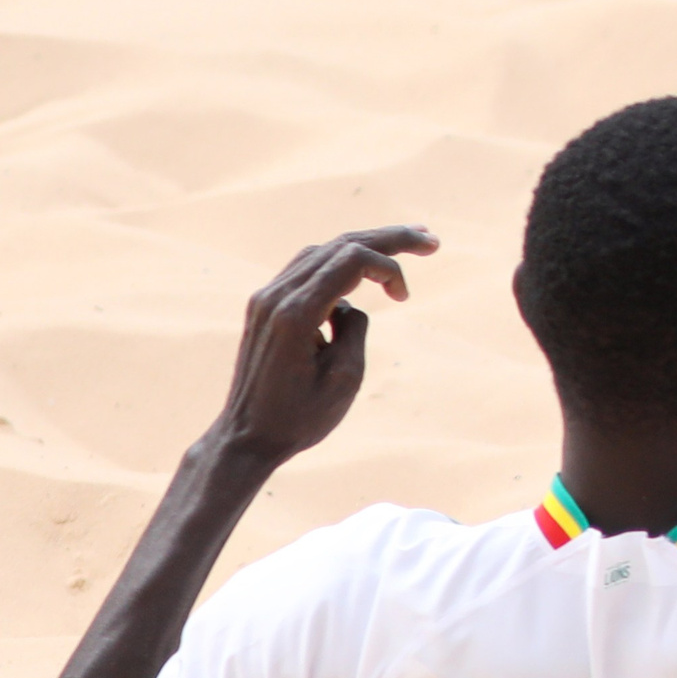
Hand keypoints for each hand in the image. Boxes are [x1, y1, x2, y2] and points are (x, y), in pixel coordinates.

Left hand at [207, 226, 437, 465]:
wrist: (246, 437)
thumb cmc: (298, 417)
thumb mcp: (344, 377)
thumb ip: (356, 328)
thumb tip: (349, 306)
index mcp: (297, 314)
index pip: (351, 260)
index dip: (389, 267)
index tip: (404, 297)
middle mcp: (276, 296)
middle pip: (339, 246)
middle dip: (388, 240)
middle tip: (430, 239)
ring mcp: (266, 298)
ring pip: (322, 252)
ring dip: (364, 247)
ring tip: (404, 243)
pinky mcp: (265, 306)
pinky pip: (307, 269)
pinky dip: (340, 264)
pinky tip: (362, 271)